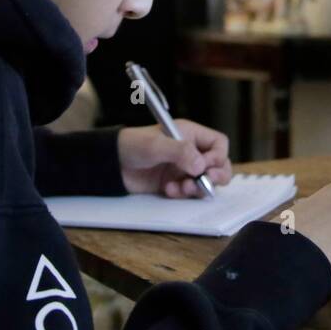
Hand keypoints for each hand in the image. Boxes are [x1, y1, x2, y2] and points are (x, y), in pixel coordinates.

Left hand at [117, 120, 233, 197]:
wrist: (111, 164)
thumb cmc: (132, 145)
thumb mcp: (155, 145)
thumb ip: (180, 152)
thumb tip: (200, 166)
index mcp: (190, 135)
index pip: (219, 144)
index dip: (217, 156)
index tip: (204, 165)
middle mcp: (191, 151)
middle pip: (219, 164)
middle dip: (215, 176)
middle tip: (205, 182)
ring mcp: (183, 169)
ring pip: (206, 181)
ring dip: (199, 187)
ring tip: (184, 188)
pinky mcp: (175, 183)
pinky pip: (190, 192)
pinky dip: (183, 194)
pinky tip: (168, 190)